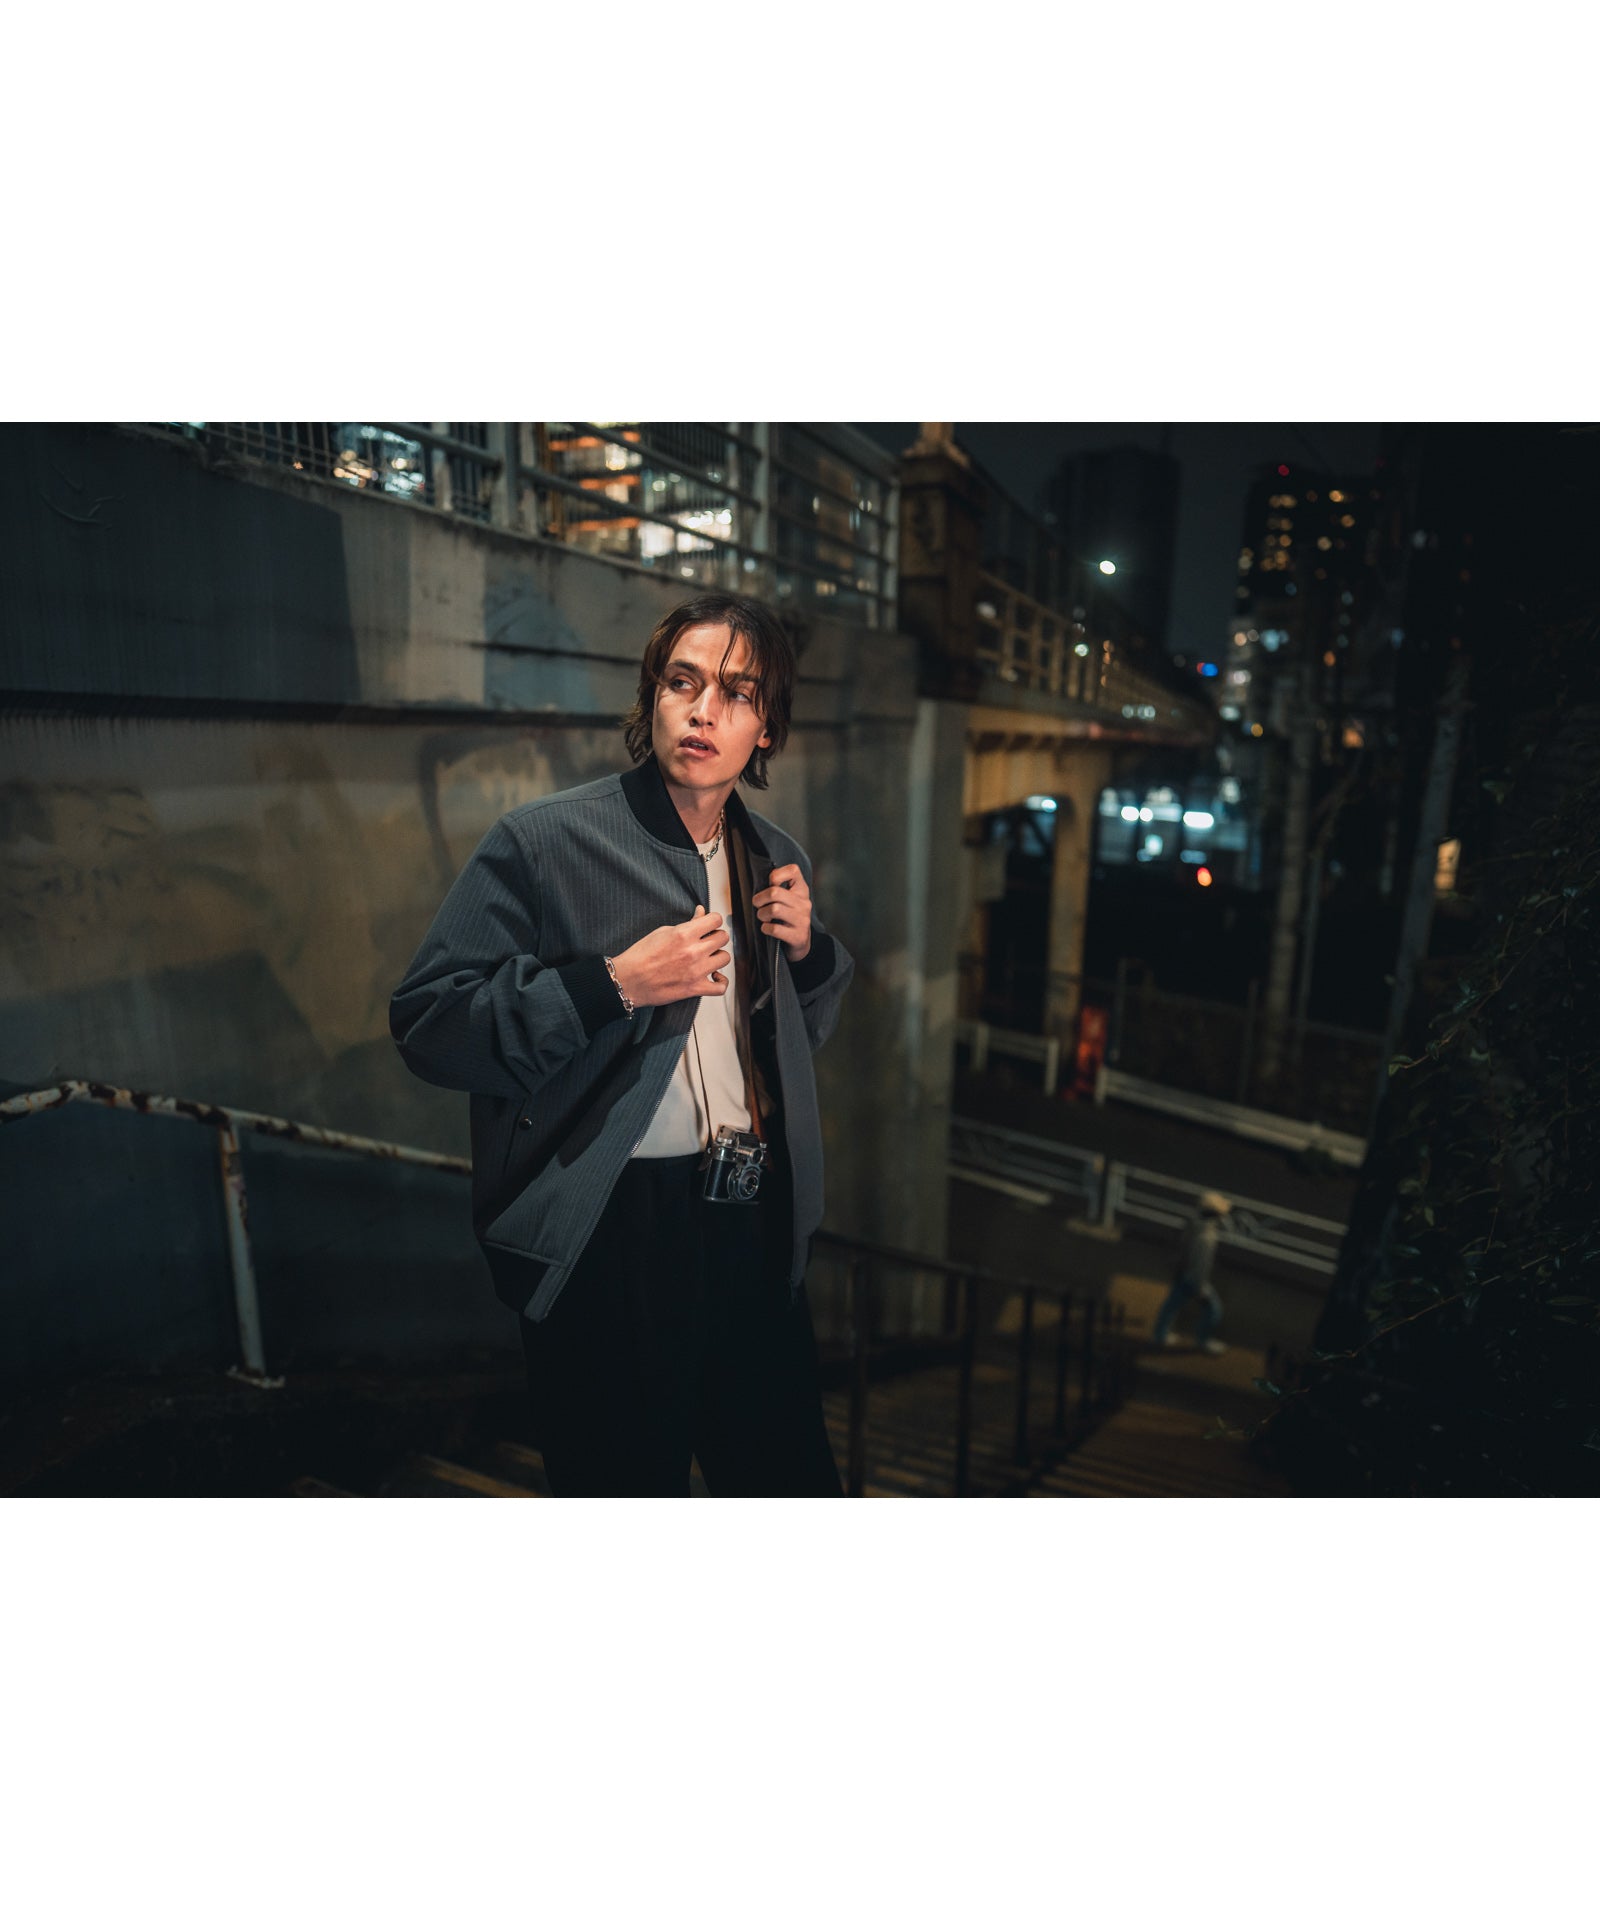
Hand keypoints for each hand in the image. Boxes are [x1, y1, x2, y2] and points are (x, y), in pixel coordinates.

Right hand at [610, 906, 729, 1006]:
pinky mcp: (695, 989)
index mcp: (684, 934)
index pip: (715, 920)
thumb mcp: (662, 932)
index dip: (713, 921)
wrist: (628, 980)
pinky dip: (721, 982)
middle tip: (707, 941)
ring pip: (725, 958)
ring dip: (718, 957)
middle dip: (716, 937)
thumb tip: (701, 913)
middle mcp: (693, 951)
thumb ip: (687, 923)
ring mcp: (696, 971)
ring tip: (708, 958)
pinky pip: (720, 987)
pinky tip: (714, 976)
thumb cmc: (640, 956)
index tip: (709, 924)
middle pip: (723, 938)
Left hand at [753, 863, 811, 960]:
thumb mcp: (788, 900)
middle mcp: (804, 903)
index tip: (770, 885)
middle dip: (759, 899)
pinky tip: (766, 928)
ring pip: (774, 910)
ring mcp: (803, 920)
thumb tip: (759, 881)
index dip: (776, 875)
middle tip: (757, 904)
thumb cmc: (787, 917)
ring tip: (763, 917)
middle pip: (775, 892)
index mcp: (802, 890)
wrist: (800, 944)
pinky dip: (765, 928)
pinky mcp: (798, 936)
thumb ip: (778, 888)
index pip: (793, 870)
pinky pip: (774, 929)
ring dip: (761, 914)